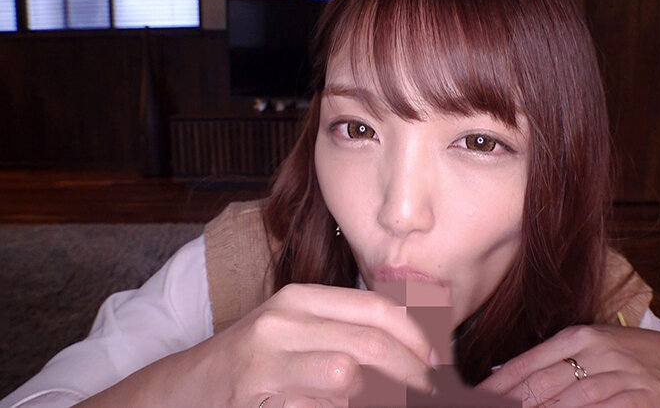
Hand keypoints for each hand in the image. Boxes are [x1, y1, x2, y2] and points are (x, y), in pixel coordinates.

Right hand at [185, 283, 436, 405]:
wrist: (186, 389)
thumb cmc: (255, 359)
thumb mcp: (298, 330)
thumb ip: (346, 330)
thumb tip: (416, 345)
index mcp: (299, 298)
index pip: (375, 308)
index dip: (415, 335)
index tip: (437, 360)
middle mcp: (282, 322)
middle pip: (369, 343)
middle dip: (411, 372)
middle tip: (429, 390)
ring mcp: (264, 361)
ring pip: (347, 376)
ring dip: (379, 396)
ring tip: (390, 399)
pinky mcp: (255, 395)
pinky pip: (318, 407)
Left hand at [476, 324, 659, 406]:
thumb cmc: (618, 354)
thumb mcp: (583, 347)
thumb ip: (547, 361)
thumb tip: (502, 376)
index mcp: (576, 336)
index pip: (528, 362)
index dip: (499, 383)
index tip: (477, 397)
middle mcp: (597, 350)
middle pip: (545, 383)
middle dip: (515, 402)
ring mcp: (621, 372)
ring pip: (575, 398)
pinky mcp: (644, 394)